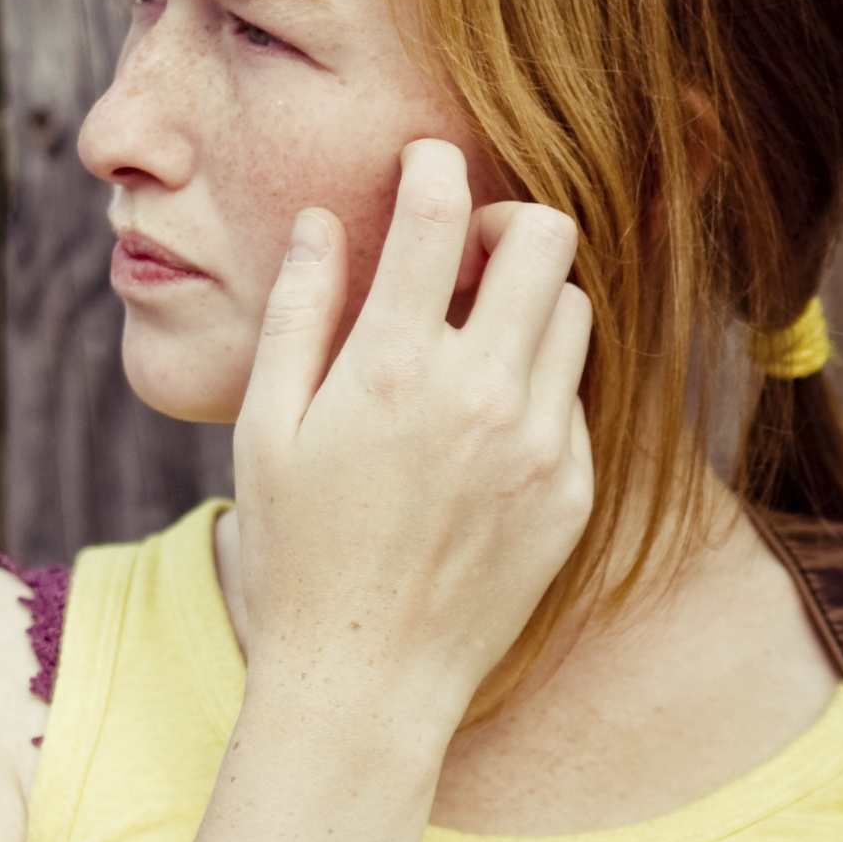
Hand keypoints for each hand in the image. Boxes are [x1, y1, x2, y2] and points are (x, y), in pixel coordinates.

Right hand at [231, 138, 595, 721]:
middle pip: (543, 237)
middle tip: (462, 253)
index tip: (422, 164)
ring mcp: (541, 444)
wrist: (367, 677)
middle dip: (503, 221)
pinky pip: (576, 395)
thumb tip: (320, 220)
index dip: (432, 165)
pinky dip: (537, 382)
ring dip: (528, 299)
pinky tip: (482, 423)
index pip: (438, 211)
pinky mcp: (575, 489)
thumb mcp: (266, 426)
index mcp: (393, 368)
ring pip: (573, 308)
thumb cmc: (296, 549)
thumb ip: (298, 313)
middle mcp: (482, 394)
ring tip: (472, 335)